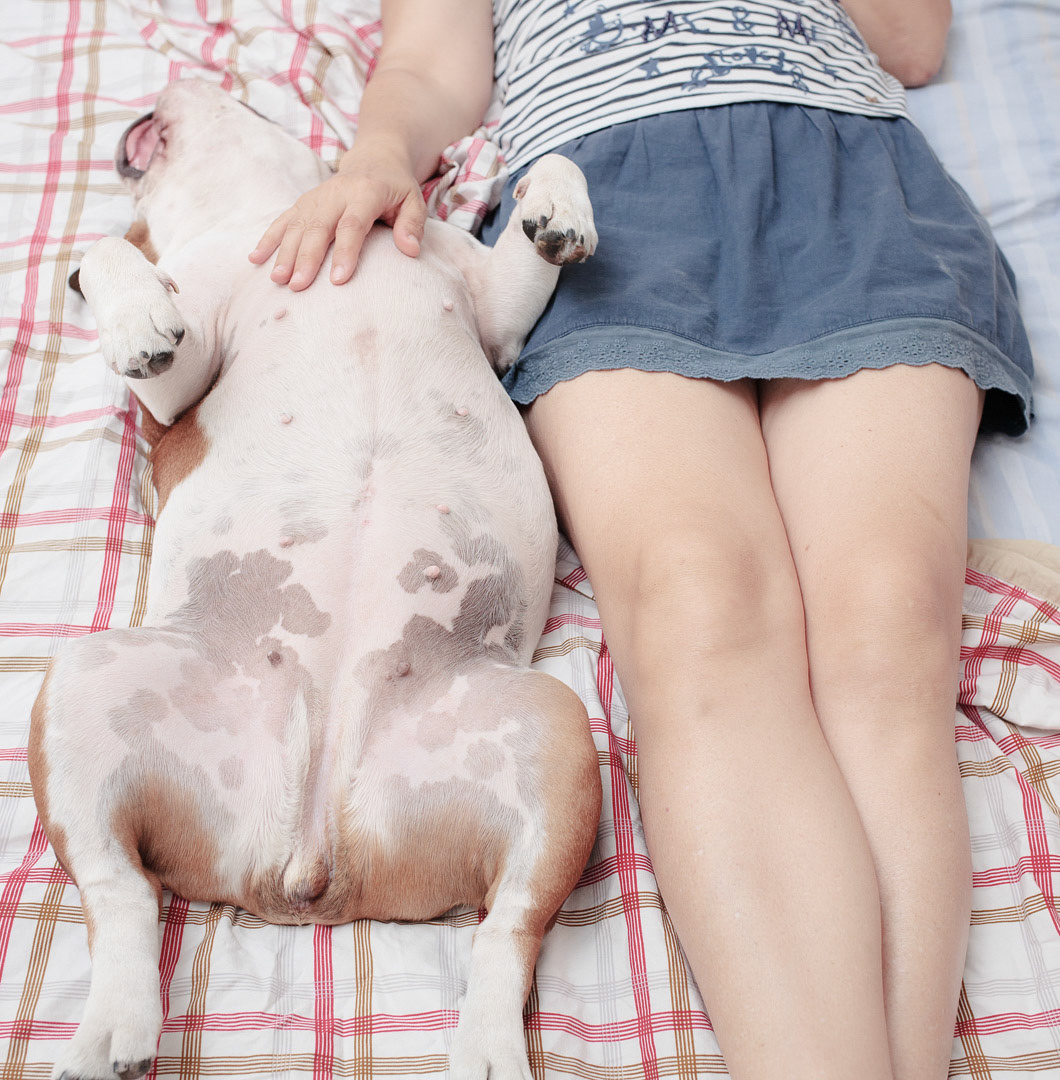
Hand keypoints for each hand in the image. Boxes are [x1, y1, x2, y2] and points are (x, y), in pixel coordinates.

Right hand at [248, 145, 427, 289]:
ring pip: (297, 224)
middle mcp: (336, 193)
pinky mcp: (304, 202)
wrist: (375, 158)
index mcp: (365, 192)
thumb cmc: (397, 188)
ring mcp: (317, 196)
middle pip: (318, 227)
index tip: (338, 280)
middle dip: (306, 257)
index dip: (345, 252)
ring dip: (284, 252)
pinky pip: (284, 220)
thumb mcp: (414, 201)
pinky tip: (256, 259)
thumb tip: (411, 250)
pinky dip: (269, 239)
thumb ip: (412, 225)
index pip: (352, 224)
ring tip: (277, 279)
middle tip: (297, 285)